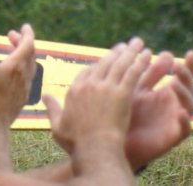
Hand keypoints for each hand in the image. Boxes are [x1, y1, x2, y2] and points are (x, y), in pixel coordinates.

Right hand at [0, 22, 35, 128]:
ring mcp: (25, 87)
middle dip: (22, 42)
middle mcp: (24, 75)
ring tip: (11, 51)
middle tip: (11, 36)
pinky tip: (11, 72)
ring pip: (30, 66)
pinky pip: (27, 77)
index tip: (25, 26)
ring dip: (23, 55)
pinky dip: (22, 68)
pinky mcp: (22, 97)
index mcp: (15, 66)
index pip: (28, 44)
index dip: (27, 33)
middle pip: (30, 54)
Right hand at [44, 38, 150, 155]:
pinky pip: (132, 73)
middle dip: (116, 52)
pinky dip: (140, 62)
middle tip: (126, 46)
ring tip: (138, 43)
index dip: (99, 65)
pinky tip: (147, 54)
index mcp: (74, 90)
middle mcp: (89, 85)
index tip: (107, 61)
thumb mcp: (57, 125)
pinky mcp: (121, 94)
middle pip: (104, 63)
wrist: (95, 149)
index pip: (88, 71)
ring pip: (119, 64)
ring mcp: (105, 88)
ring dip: (130, 52)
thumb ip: (52, 108)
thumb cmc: (77, 142)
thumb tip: (44, 96)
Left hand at [123, 49, 192, 168]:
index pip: (181, 77)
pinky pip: (185, 129)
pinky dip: (185, 121)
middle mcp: (173, 105)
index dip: (188, 65)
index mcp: (164, 93)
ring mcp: (174, 120)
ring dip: (184, 93)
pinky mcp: (173, 136)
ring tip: (174, 83)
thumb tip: (138, 47)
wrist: (114, 143)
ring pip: (190, 106)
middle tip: (177, 65)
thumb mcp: (130, 89)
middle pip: (188, 88)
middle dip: (185, 76)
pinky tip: (179, 112)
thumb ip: (135, 72)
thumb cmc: (121, 115)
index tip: (189, 52)